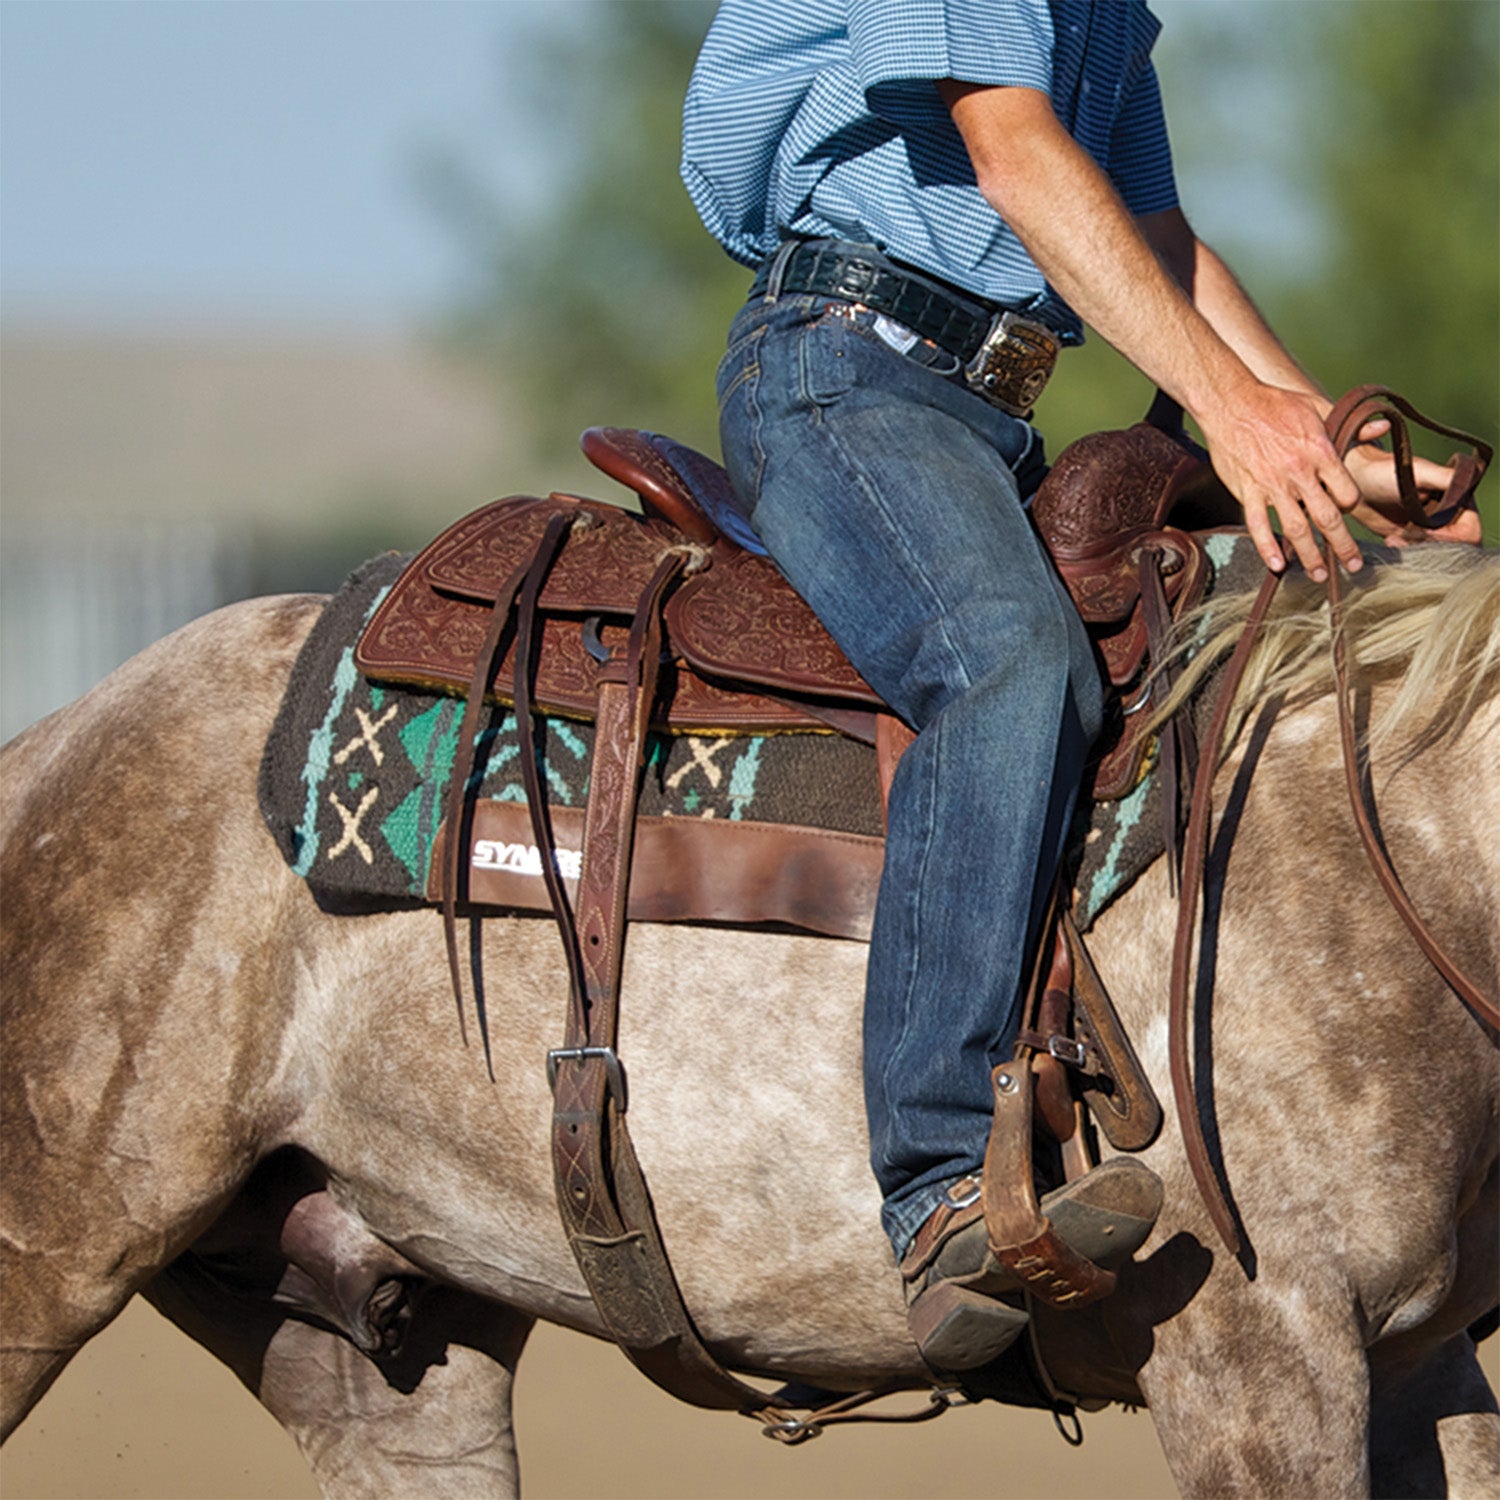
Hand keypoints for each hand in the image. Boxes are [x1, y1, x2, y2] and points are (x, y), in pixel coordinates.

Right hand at [1195, 383, 1362, 581]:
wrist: (1231, 402)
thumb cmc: (1274, 403)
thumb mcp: (1317, 407)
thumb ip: (1350, 424)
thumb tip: (1382, 426)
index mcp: (1320, 452)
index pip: (1346, 491)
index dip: (1350, 505)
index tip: (1347, 511)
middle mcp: (1299, 473)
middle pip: (1327, 517)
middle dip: (1342, 545)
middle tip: (1353, 565)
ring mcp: (1272, 485)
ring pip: (1296, 528)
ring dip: (1309, 555)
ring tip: (1318, 574)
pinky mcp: (1248, 491)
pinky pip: (1259, 525)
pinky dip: (1267, 547)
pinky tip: (1277, 564)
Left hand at [1342, 439, 1483, 546]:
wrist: (1354, 479)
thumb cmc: (1384, 470)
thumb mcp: (1418, 472)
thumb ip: (1445, 478)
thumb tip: (1465, 483)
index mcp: (1458, 498)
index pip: (1469, 532)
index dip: (1450, 538)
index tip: (1425, 531)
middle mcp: (1449, 514)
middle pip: (1454, 547)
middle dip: (1430, 546)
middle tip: (1404, 536)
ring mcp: (1430, 527)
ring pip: (1436, 554)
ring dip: (1416, 550)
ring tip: (1394, 538)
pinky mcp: (1410, 536)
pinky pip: (1417, 554)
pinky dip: (1406, 551)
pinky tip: (1390, 540)